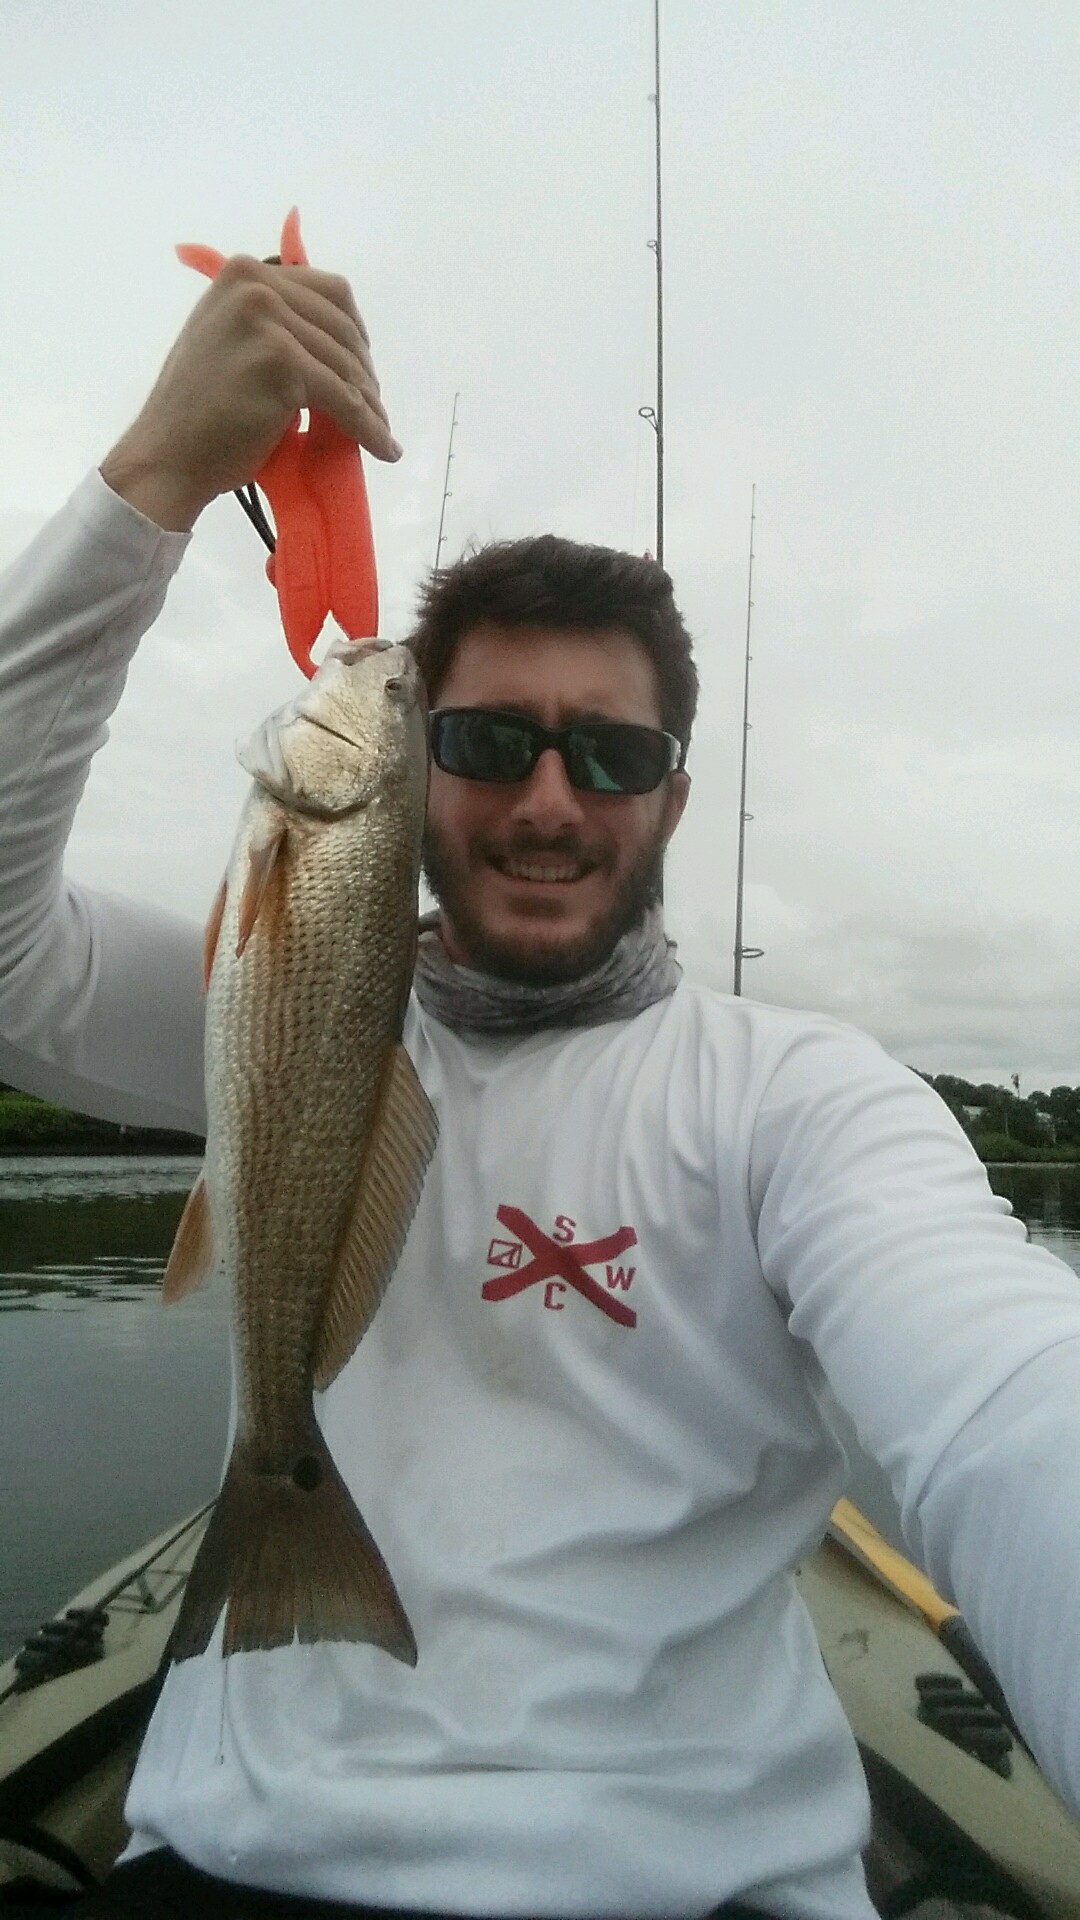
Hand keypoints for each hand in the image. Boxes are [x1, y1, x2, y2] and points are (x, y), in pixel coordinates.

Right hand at [99, 256, 400, 531]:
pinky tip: (383, 448)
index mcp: (242, 273)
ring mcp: (266, 320)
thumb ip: (269, 322)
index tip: (363, 365)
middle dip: (363, 368)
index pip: (327, 290)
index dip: (354, 331)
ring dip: (370, 403)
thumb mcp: (229, 340)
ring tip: (380, 430)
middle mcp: (254, 284)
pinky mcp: (280, 361)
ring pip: (345, 364)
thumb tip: (333, 337)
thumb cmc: (198, 410)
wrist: (168, 455)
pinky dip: (368, 427)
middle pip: (342, 324)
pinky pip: (342, 398)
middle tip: (373, 404)